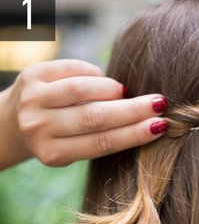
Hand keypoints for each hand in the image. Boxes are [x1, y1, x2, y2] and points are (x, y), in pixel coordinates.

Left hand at [0, 60, 167, 169]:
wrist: (14, 122)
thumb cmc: (56, 137)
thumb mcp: (70, 148)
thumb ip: (96, 136)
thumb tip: (141, 118)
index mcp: (53, 154)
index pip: (101, 142)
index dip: (132, 134)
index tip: (160, 126)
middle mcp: (40, 128)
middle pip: (95, 117)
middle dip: (131, 110)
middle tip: (159, 103)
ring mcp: (34, 100)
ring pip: (82, 90)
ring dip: (111, 89)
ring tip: (125, 92)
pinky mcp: (32, 75)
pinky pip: (71, 70)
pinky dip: (93, 74)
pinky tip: (104, 81)